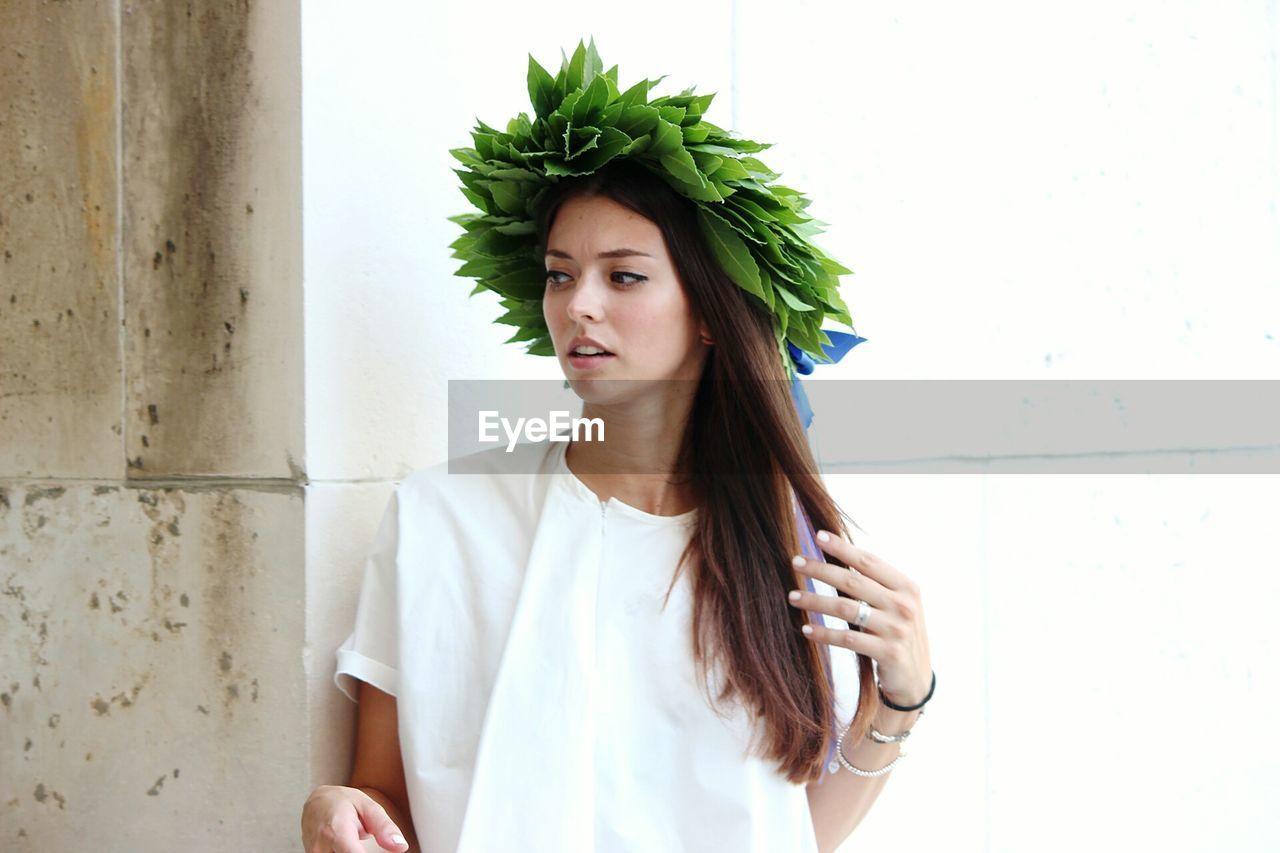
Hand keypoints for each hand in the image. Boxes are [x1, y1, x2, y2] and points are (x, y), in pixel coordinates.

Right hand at [300, 785, 409, 852]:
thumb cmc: (343, 803)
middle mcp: (320, 847)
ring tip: (353, 841)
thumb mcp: (367, 806)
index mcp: (336, 831)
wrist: (316, 803)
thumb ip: (384, 828)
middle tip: (363, 838)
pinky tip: (348, 847)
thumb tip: (401, 846)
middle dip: (361, 852)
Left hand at [787, 530, 931, 706]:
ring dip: (815, 600)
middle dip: (821, 569)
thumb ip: (874, 585)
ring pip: (846, 608)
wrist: (915, 679)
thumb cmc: (898, 633)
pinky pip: (848, 638)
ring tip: (792, 597)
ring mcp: (898, 629)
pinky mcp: (888, 652)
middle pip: (853, 581)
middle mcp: (904, 605)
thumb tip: (836, 557)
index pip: (869, 561)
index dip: (843, 548)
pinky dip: (824, 633)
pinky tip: (806, 628)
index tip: (818, 536)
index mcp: (907, 587)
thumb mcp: (895, 605)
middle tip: (795, 562)